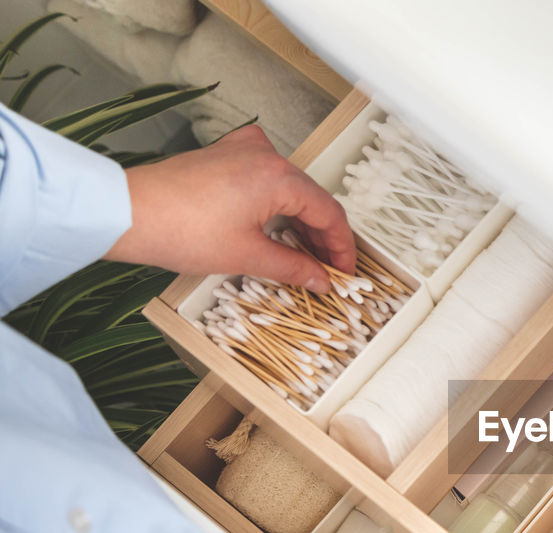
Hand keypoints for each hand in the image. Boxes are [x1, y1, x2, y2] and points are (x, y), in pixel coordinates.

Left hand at [106, 125, 354, 291]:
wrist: (126, 213)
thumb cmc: (178, 228)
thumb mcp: (247, 255)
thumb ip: (293, 267)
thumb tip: (318, 279)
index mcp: (279, 175)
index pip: (329, 213)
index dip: (341, 247)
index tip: (344, 271)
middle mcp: (265, 155)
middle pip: (312, 198)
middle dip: (322, 236)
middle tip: (326, 269)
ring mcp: (242, 151)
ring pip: (290, 188)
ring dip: (300, 222)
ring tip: (303, 256)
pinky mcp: (223, 156)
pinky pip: (265, 178)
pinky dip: (277, 204)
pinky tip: (276, 228)